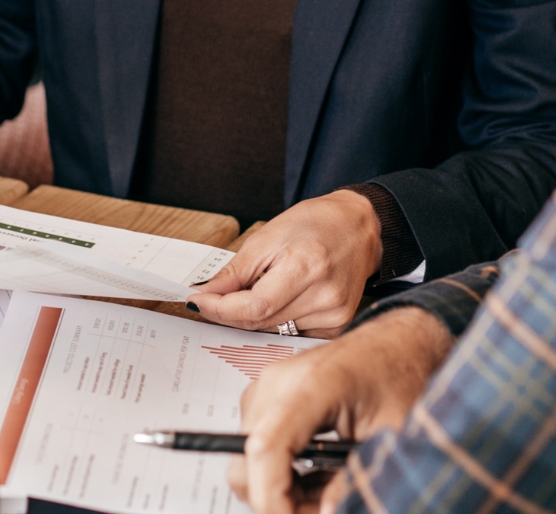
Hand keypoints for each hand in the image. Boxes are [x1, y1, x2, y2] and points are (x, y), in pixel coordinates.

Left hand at [189, 190, 381, 335]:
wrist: (357, 227)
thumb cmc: (315, 224)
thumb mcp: (268, 237)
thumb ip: (235, 272)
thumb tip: (206, 294)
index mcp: (307, 267)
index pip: (254, 306)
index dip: (221, 308)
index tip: (198, 301)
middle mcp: (326, 295)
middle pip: (262, 321)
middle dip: (231, 312)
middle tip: (213, 298)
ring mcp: (336, 313)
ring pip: (274, 329)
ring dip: (254, 315)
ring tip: (261, 286)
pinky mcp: (339, 324)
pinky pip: (293, 332)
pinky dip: (278, 319)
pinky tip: (282, 297)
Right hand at [228, 307, 452, 513]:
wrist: (397, 343)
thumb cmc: (399, 375)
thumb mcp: (389, 436)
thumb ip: (354, 477)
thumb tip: (326, 513)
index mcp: (312, 385)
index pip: (266, 448)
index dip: (272, 498)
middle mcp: (278, 383)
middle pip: (248, 461)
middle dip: (279, 499)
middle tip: (321, 510)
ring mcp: (268, 389)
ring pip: (250, 460)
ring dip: (283, 488)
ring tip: (327, 491)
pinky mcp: (269, 398)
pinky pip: (260, 447)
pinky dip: (284, 473)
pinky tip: (319, 476)